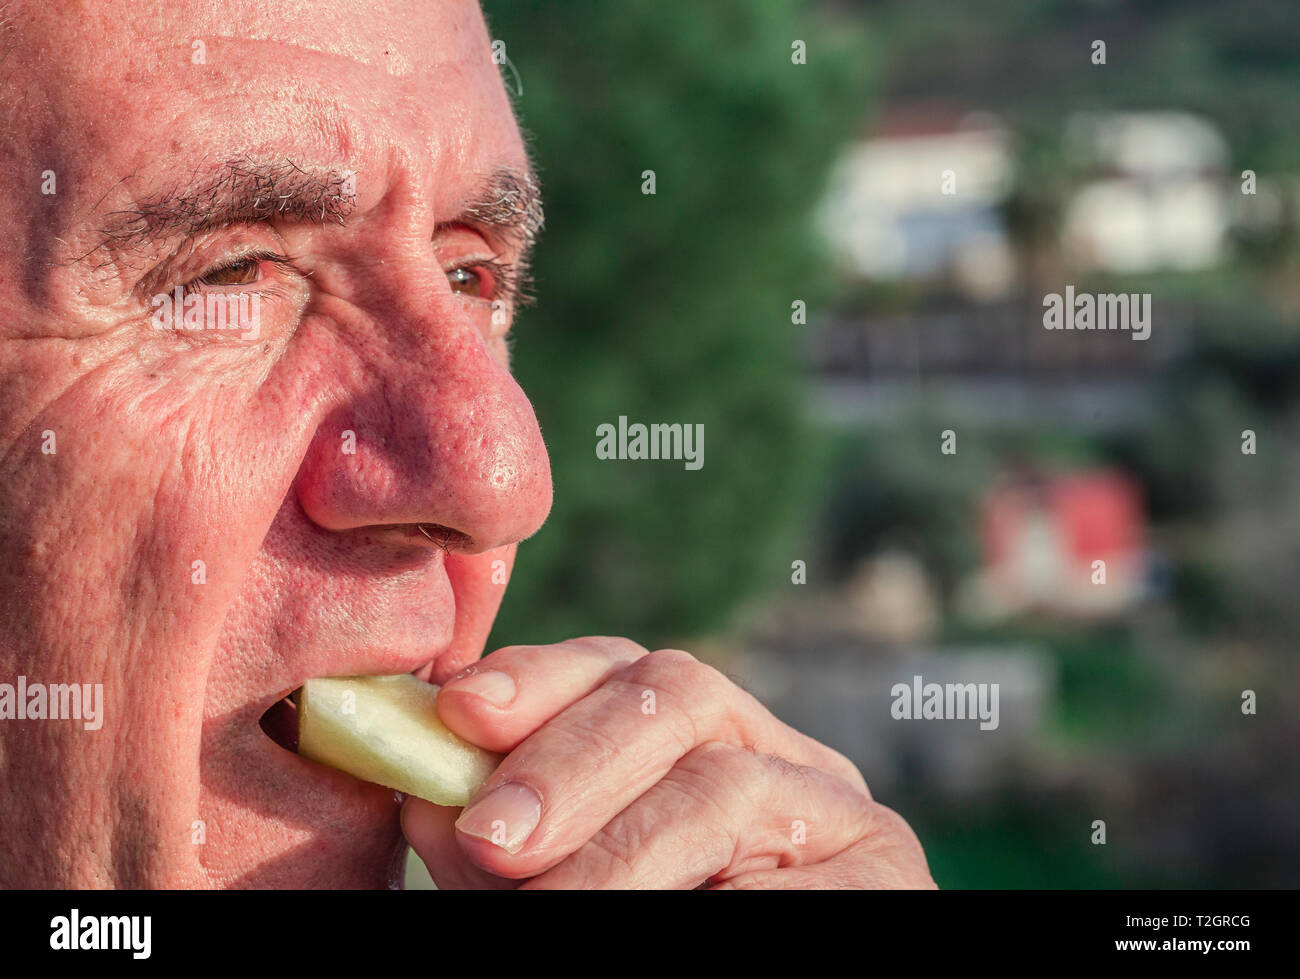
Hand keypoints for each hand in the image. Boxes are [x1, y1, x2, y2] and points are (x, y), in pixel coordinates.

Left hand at [402, 637, 934, 888]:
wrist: (750, 969)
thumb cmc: (647, 924)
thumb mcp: (567, 885)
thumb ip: (509, 848)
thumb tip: (428, 796)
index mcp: (699, 743)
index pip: (623, 669)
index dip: (540, 677)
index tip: (461, 710)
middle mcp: (772, 751)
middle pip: (678, 692)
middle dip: (571, 759)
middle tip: (496, 837)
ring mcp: (836, 807)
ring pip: (723, 781)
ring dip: (619, 853)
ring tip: (548, 910)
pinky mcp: (888, 871)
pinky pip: (786, 874)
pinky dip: (712, 897)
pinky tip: (674, 912)